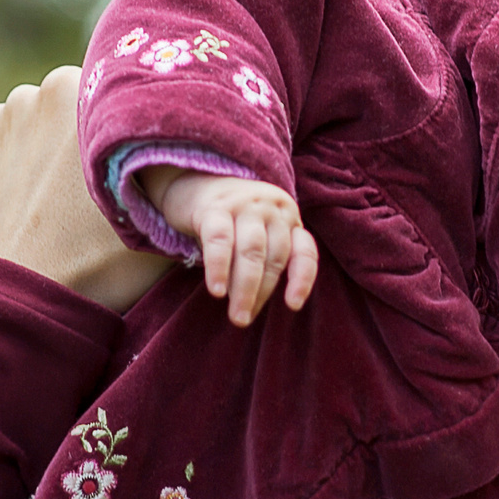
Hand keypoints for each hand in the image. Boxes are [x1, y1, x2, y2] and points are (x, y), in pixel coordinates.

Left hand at [0, 69, 171, 311]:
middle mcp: (46, 87)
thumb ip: (186, 171)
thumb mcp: (162, 214)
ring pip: (56, 113)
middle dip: (102, 130)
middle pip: (92, 100)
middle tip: (116, 175)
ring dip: (67, 137)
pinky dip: (34, 147)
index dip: (140, 126)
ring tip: (78, 185)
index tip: (146, 156)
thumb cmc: (97, 259)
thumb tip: (204, 150)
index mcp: (91, 93)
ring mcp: (10, 109)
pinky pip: (23, 127)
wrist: (25, 295)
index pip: (129, 93)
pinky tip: (46, 185)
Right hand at [145, 169, 319, 326]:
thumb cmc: (232, 217)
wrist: (194, 179)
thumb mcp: (260, 229)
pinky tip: (217, 290)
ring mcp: (244, 205)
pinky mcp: (215, 207)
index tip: (293, 305)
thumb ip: (269, 256)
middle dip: (261, 293)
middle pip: (274, 257)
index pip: (304, 251)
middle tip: (245, 319)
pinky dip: (219, 268)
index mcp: (288, 216)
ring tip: (236, 315)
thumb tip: (258, 305)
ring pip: (251, 252)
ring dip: (244, 288)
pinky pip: (220, 241)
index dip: (302, 279)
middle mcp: (271, 208)